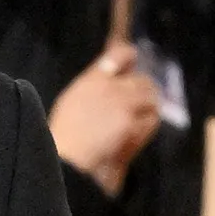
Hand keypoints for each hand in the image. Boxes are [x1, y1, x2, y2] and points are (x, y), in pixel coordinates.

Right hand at [47, 40, 163, 192]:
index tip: (133, 61)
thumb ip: (94, 85)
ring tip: (140, 118)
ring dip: (148, 108)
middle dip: (144, 90)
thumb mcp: (73, 101)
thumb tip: (114, 73)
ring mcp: (123, 104)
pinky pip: (150, 120)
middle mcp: (110, 87)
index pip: (120, 54)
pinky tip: (138, 133)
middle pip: (142, 80)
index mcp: (92, 79)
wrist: (67, 161)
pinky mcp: (131, 124)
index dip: (130, 56)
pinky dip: (147, 126)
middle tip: (141, 102)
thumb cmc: (64, 137)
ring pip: (151, 99)